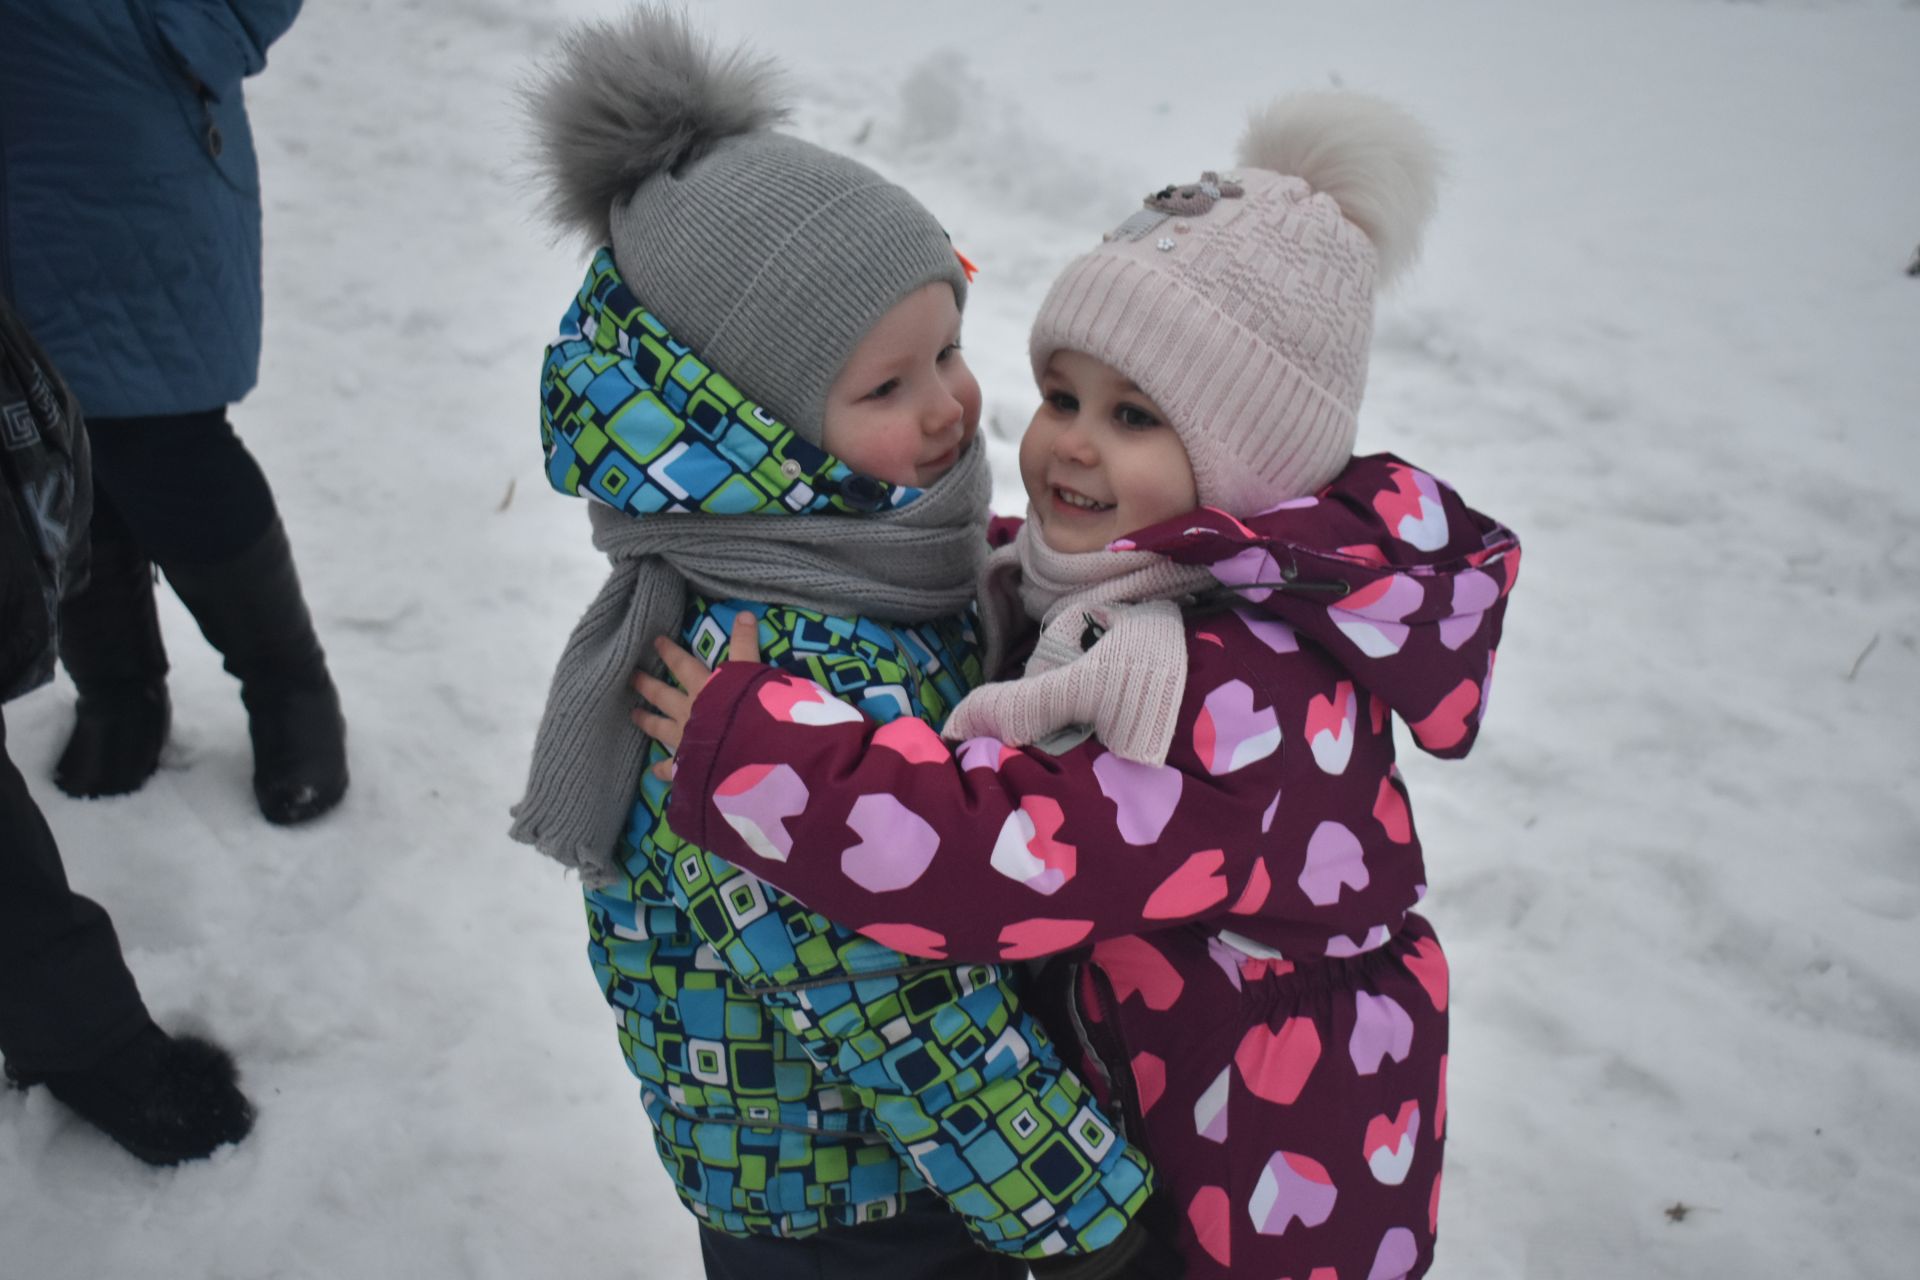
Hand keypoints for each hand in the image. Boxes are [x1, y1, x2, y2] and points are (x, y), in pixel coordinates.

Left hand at [632, 611, 760, 778]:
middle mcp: (689, 711)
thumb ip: (746, 644)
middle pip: (663, 694)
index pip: (683, 665)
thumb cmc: (749, 711)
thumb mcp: (751, 672)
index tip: (653, 640)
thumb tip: (744, 613)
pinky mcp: (687, 766)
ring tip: (633, 714)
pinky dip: (661, 770)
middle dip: (646, 684)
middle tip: (630, 676)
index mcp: (703, 688)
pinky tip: (653, 772)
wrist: (745, 752)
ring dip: (647, 720)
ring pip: (660, 728)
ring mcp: (685, 740)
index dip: (670, 651)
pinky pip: (671, 768)